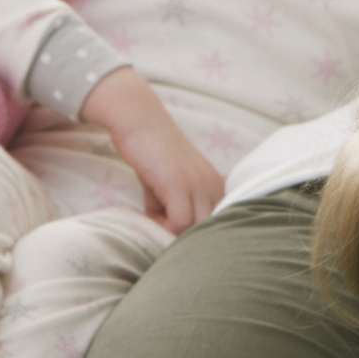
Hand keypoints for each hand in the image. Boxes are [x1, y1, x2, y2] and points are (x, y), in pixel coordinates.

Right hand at [80, 67, 225, 231]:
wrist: (139, 121)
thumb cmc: (152, 153)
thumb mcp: (171, 185)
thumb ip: (178, 209)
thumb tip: (170, 236)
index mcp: (218, 186)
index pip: (219, 224)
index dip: (195, 232)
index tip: (173, 225)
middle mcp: (215, 186)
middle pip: (210, 231)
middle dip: (185, 235)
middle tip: (162, 224)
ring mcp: (199, 185)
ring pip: (197, 230)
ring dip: (173, 232)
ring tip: (156, 218)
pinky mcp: (180, 185)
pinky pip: (180, 224)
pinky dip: (162, 226)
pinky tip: (151, 213)